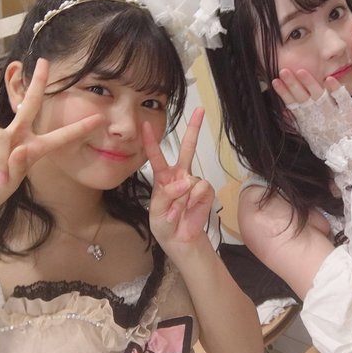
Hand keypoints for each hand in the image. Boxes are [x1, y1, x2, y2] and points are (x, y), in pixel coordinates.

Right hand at [0, 59, 102, 222]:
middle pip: (31, 104)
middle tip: (45, 61)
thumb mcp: (11, 183)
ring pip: (4, 137)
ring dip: (1, 160)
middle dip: (37, 82)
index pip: (59, 137)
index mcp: (32, 149)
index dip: (78, 128)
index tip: (99, 119)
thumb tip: (20, 148)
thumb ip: (18, 167)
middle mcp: (16, 137)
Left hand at [143, 107, 214, 246]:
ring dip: (182, 199)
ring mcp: (193, 183)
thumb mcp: (156, 211)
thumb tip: (186, 182)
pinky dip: (195, 201)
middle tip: (200, 110)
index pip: (156, 156)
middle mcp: (180, 175)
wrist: (182, 241)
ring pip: (190, 179)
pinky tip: (191, 210)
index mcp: (164, 177)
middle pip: (187, 148)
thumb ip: (167, 195)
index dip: (151, 141)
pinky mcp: (205, 193)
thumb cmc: (165, 225)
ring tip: (178, 212)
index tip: (146, 124)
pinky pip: (201, 189)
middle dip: (194, 129)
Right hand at [272, 68, 351, 159]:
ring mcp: (334, 113)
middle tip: (283, 71)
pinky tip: (329, 79)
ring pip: (319, 95)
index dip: (284, 92)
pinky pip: (342, 99)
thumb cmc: (330, 147)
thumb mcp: (311, 136)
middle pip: (303, 97)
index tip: (274, 81)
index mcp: (309, 121)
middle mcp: (318, 115)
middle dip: (292, 84)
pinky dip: (336, 90)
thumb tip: (284, 112)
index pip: (293, 104)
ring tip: (301, 71)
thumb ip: (299, 123)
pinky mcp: (349, 112)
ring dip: (310, 83)